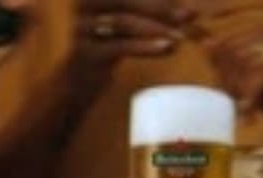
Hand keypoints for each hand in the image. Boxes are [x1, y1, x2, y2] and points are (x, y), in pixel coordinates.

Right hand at [68, 0, 191, 74]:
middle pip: (127, 1)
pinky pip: (120, 46)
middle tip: (188, 15)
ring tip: (181, 36)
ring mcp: (81, 27)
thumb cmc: (105, 50)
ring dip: (156, 28)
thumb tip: (186, 10)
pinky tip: (168, 48)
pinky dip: (146, 46)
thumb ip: (145, 14)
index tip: (184, 3)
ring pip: (125, 22)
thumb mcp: (122, 27)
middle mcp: (82, 3)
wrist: (74, 84)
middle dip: (160, 7)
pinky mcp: (84, 52)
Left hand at [205, 28, 262, 146]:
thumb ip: (232, 67)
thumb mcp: (253, 86)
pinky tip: (251, 112)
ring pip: (251, 62)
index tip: (221, 92)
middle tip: (233, 104)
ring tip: (243, 112)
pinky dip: (254, 93)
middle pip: (240, 49)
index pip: (234, 41)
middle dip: (231, 79)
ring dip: (242, 90)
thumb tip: (207, 46)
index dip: (223, 67)